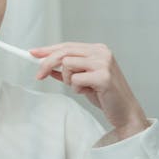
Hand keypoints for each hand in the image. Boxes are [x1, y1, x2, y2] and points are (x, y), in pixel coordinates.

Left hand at [30, 42, 149, 139]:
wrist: (125, 112)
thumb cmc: (105, 95)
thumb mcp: (83, 78)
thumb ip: (67, 70)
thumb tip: (45, 64)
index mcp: (98, 49)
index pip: (67, 46)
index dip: (48, 49)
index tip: (32, 53)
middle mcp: (101, 52)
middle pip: (64, 52)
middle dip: (47, 64)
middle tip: (38, 76)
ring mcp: (103, 63)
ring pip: (67, 65)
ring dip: (68, 80)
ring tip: (81, 88)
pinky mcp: (103, 76)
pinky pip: (75, 80)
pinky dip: (77, 89)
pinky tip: (89, 93)